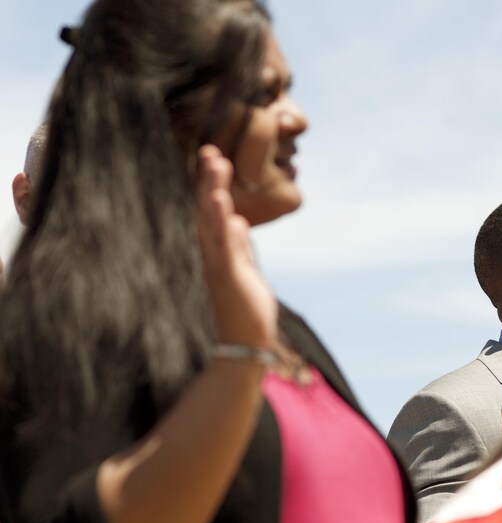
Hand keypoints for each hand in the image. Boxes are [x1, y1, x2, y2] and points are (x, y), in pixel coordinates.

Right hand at [195, 145, 276, 347]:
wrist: (246, 345)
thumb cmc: (245, 310)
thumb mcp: (245, 271)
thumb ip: (239, 247)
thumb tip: (236, 221)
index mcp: (218, 253)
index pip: (212, 213)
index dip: (211, 185)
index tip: (213, 157)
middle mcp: (212, 255)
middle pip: (206, 211)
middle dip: (207, 180)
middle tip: (209, 150)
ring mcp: (218, 265)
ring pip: (212, 222)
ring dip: (212, 192)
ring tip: (215, 163)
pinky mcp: (228, 276)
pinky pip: (224, 245)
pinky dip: (221, 223)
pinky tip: (222, 202)